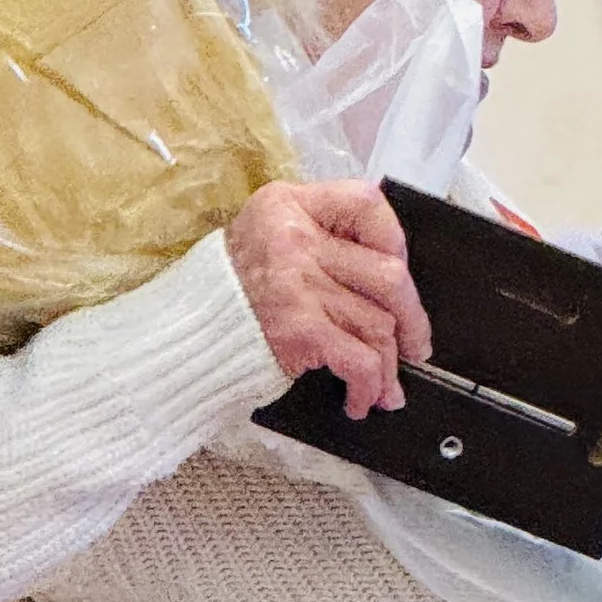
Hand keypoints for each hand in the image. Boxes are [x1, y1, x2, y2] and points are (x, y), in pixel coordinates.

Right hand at [225, 180, 431, 418]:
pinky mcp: (300, 329)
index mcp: (289, 205)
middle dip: (412, 318)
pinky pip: (361, 360)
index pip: (366, 203)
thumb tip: (390, 265)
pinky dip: (369, 386)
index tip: (397, 268)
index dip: (393, 239)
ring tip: (386, 386)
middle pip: (389, 275)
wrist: (185, 333)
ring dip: (390, 365)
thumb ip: (321, 233)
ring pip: (380, 325)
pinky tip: (362, 398)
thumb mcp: (269, 232)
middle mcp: (296, 239)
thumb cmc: (234, 287)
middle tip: (416, 343)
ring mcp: (299, 285)